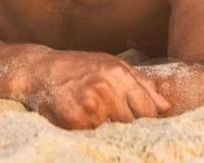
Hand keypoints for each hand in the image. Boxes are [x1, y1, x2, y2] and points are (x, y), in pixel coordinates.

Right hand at [17, 49, 170, 128]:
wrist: (38, 70)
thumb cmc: (77, 67)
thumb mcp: (110, 65)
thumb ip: (140, 84)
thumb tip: (165, 106)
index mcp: (119, 74)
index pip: (148, 110)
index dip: (147, 122)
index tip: (142, 126)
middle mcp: (107, 89)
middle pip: (133, 124)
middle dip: (127, 127)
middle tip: (115, 122)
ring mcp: (91, 106)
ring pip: (115, 133)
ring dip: (109, 131)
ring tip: (96, 119)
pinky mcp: (75, 121)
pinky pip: (94, 137)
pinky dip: (91, 134)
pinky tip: (83, 122)